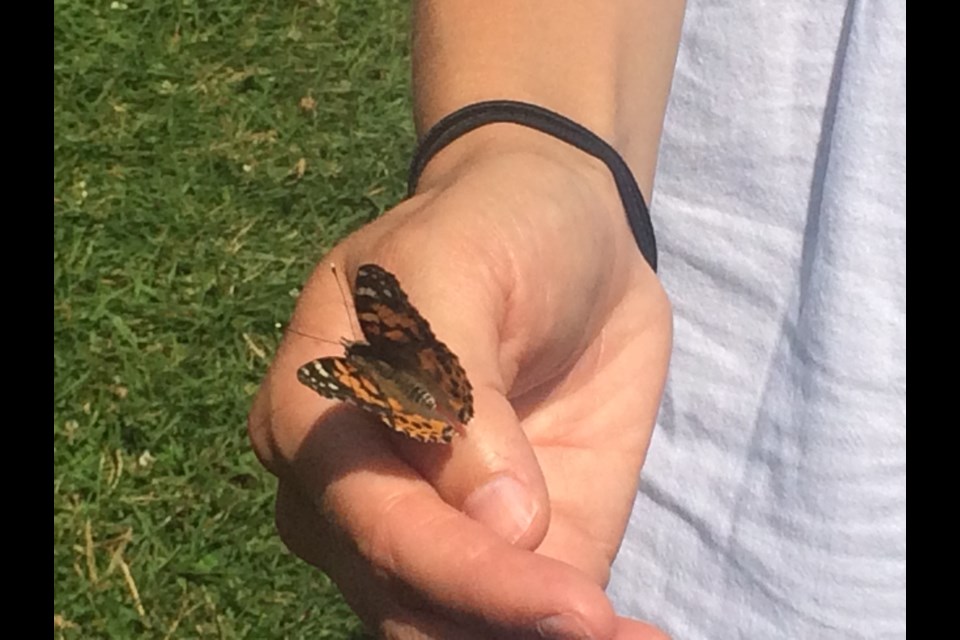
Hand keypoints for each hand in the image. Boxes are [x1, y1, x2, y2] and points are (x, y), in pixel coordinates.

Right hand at [248, 127, 671, 638]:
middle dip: (495, 622)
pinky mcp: (514, 547)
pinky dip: (575, 638)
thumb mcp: (452, 267)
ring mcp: (432, 526)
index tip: (565, 597)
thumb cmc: (486, 228)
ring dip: (532, 639)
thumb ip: (451, 386)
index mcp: (313, 419)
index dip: (458, 570)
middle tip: (596, 627)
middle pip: (401, 597)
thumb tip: (499, 523)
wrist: (560, 227)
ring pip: (452, 625)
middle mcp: (354, 493)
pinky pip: (524, 618)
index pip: (370, 522)